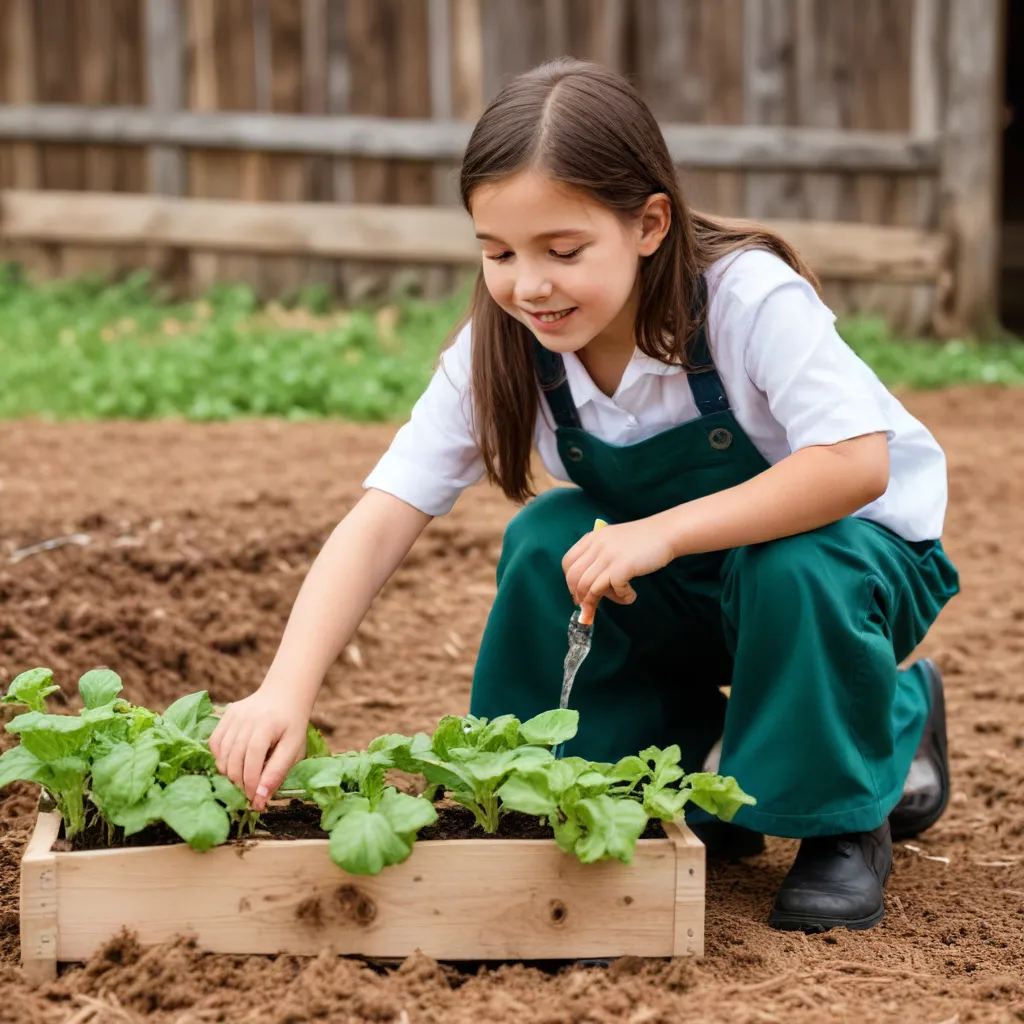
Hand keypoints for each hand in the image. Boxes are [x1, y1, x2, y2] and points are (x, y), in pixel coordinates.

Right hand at [208, 686, 309, 811]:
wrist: (284, 696)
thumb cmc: (292, 726)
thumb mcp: (294, 749)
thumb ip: (277, 772)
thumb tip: (259, 798)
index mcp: (268, 724)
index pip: (253, 758)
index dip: (251, 782)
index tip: (255, 801)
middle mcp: (248, 717)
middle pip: (235, 758)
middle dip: (240, 782)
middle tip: (249, 793)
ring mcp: (234, 714)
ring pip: (222, 753)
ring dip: (230, 773)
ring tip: (242, 780)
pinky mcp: (226, 714)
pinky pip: (215, 743)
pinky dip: (220, 758)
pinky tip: (232, 764)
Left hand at [561, 516, 674, 622]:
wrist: (666, 532)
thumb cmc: (643, 539)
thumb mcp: (613, 539)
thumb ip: (599, 554)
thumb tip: (590, 583)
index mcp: (592, 538)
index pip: (567, 562)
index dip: (569, 581)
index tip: (577, 592)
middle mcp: (597, 546)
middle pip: (574, 578)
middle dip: (579, 596)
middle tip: (588, 606)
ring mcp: (609, 557)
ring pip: (588, 586)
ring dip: (596, 601)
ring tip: (614, 600)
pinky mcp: (622, 567)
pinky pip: (611, 590)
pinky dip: (621, 597)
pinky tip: (631, 594)